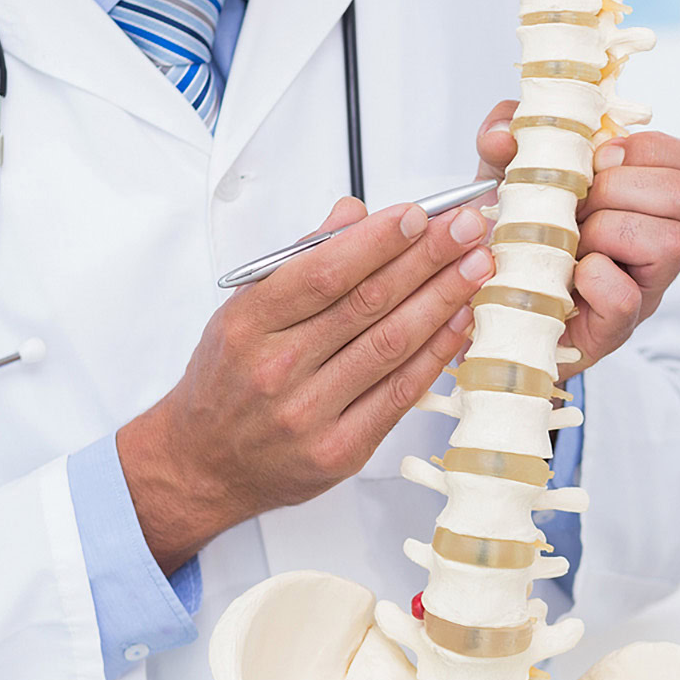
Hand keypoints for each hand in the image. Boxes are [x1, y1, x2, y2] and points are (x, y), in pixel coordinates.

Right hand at [118, 198, 495, 571]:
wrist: (202, 465)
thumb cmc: (225, 381)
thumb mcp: (242, 311)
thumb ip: (299, 261)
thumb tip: (353, 215)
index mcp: (249, 324)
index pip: (323, 273)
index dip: (378, 241)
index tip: (419, 214)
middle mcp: (277, 369)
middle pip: (367, 303)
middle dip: (427, 259)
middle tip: (467, 229)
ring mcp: (310, 414)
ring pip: (390, 346)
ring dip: (442, 300)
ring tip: (477, 266)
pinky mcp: (341, 451)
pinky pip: (400, 395)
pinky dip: (436, 355)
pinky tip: (461, 322)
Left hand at [475, 102, 679, 379]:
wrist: (494, 303)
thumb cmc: (518, 236)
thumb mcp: (508, 172)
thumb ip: (504, 136)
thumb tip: (502, 135)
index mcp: (649, 199)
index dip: (648, 150)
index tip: (601, 159)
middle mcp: (661, 242)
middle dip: (621, 188)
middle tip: (579, 204)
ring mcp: (645, 287)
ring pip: (670, 242)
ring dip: (608, 230)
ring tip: (574, 242)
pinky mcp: (617, 327)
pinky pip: (625, 297)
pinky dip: (593, 279)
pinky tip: (570, 276)